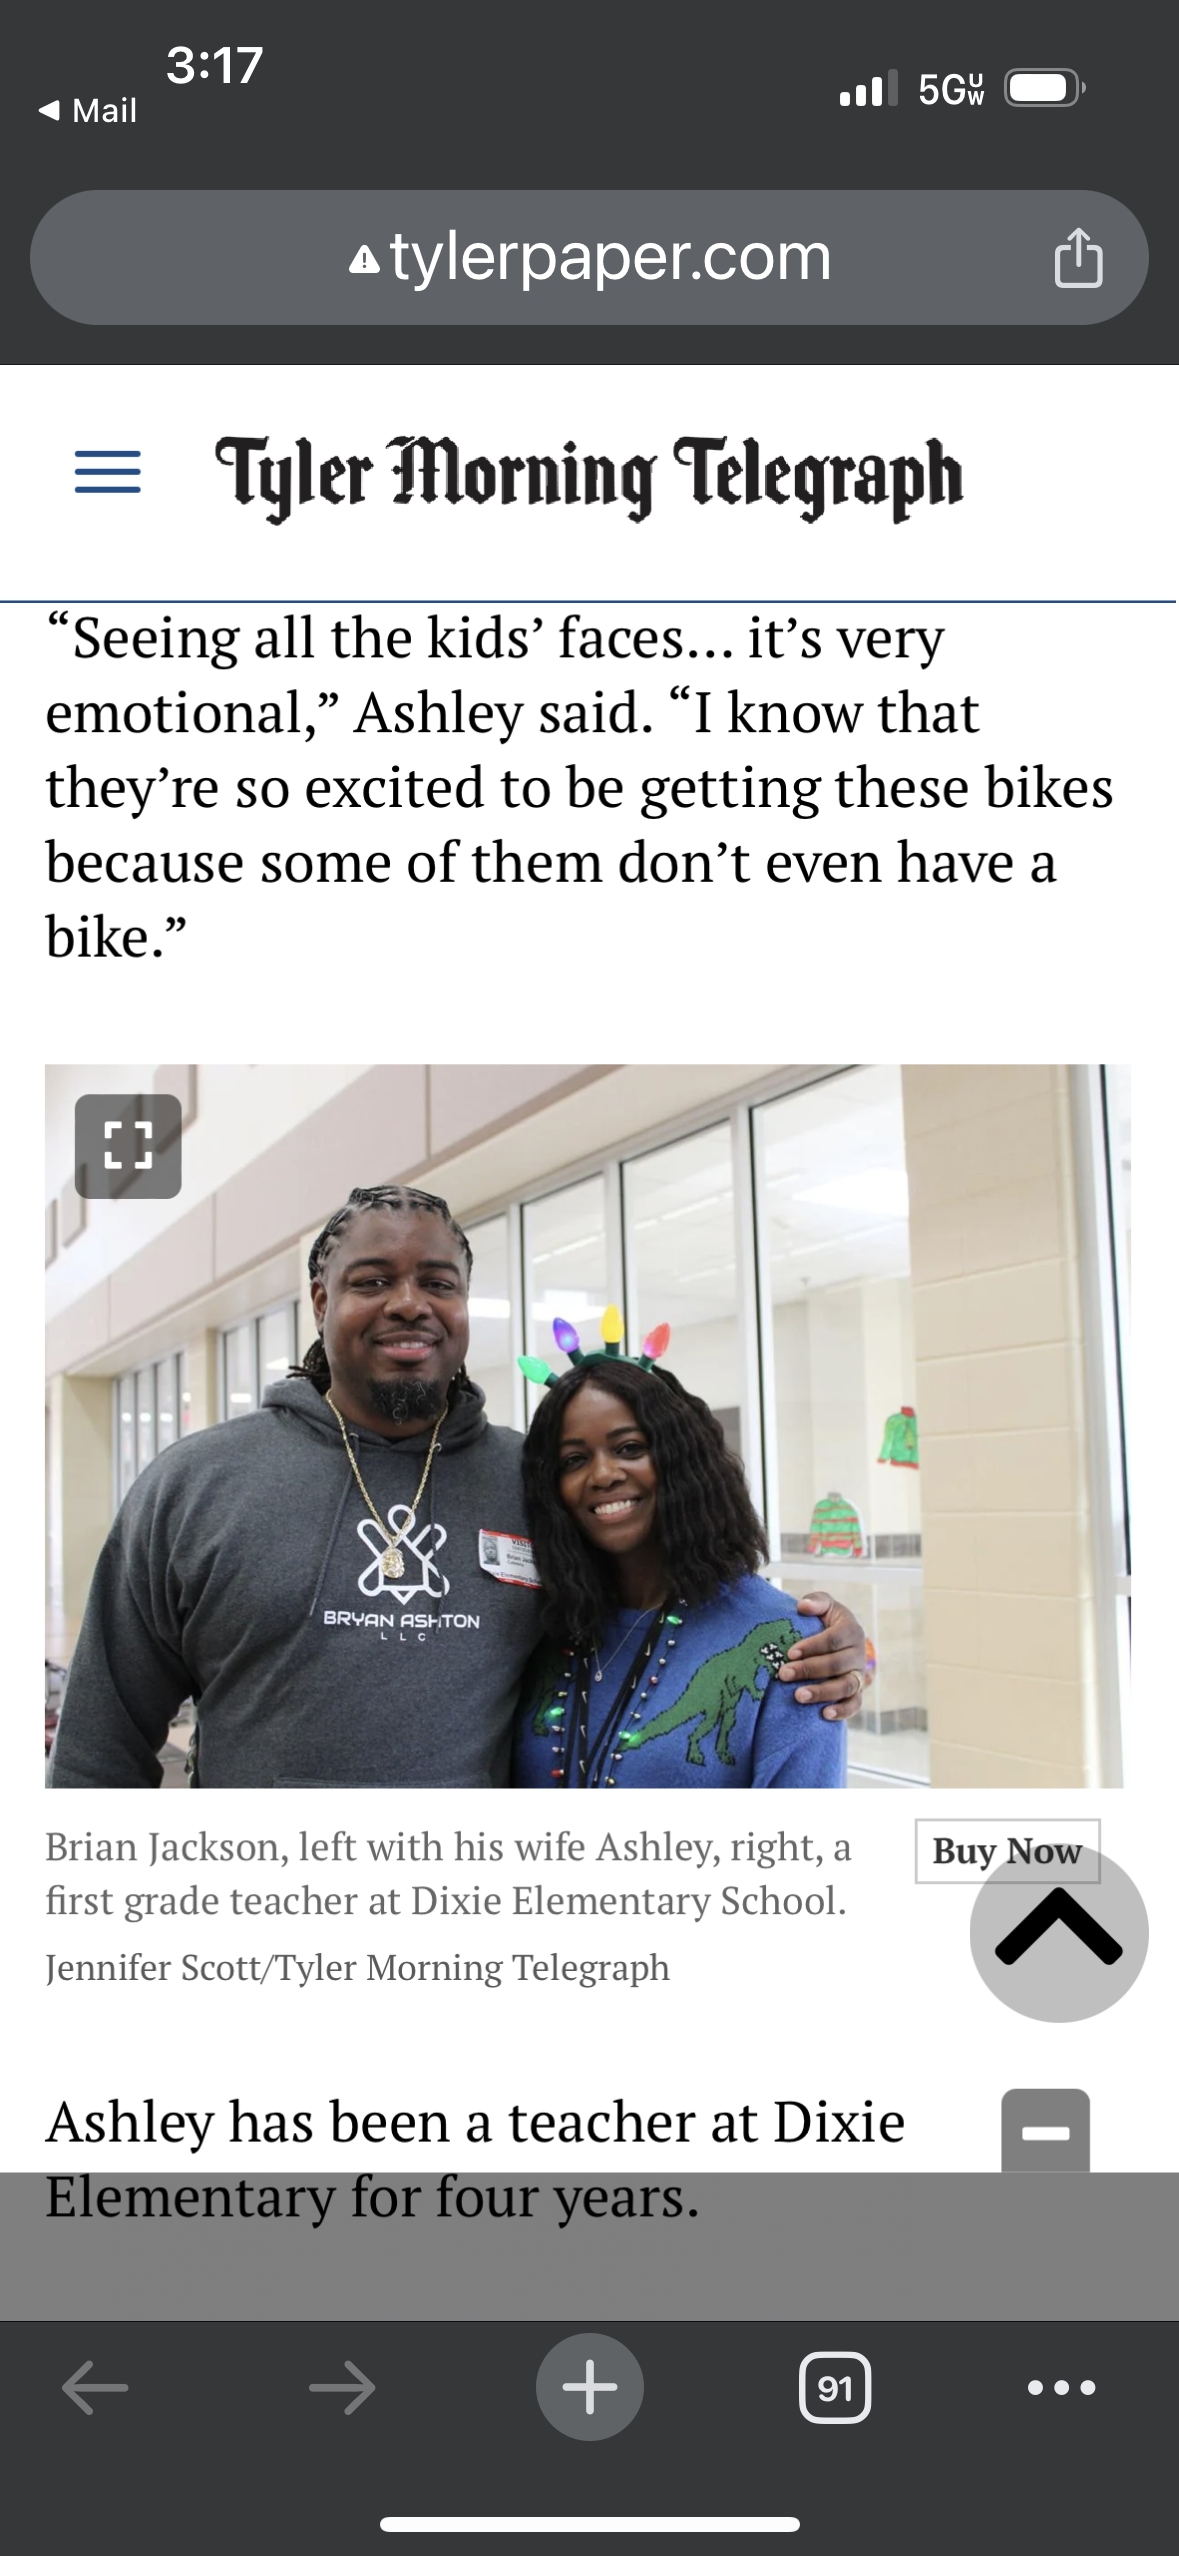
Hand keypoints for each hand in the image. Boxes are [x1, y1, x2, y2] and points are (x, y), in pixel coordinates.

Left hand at [776, 1593, 870, 1721]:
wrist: (839, 1641)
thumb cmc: (825, 1620)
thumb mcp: (823, 1605)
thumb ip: (815, 1601)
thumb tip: (803, 1606)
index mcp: (852, 1630)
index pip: (833, 1640)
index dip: (812, 1646)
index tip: (789, 1653)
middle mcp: (858, 1653)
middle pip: (836, 1664)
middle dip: (808, 1670)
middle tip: (783, 1674)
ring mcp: (859, 1674)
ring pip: (846, 1686)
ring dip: (822, 1692)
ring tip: (798, 1696)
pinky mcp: (857, 1693)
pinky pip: (855, 1705)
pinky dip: (843, 1711)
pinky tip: (824, 1714)